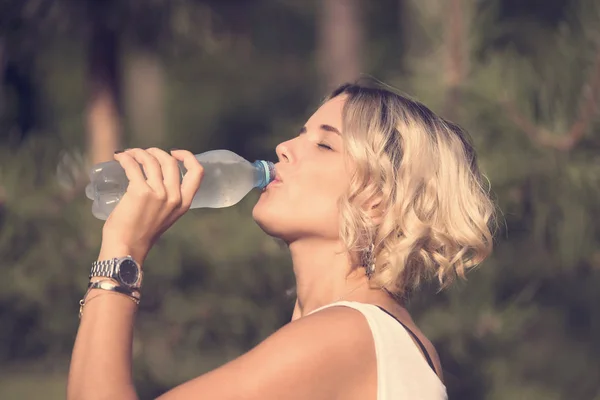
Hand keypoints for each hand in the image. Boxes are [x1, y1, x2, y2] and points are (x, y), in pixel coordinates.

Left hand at [99, 148, 203, 262]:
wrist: (127, 248)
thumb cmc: (142, 233)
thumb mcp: (166, 215)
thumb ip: (167, 199)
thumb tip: (156, 177)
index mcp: (184, 203)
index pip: (197, 172)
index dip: (187, 157)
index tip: (174, 153)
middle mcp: (174, 197)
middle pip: (170, 161)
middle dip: (155, 152)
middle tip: (143, 153)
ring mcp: (158, 194)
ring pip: (151, 160)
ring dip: (138, 152)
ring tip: (128, 155)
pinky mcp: (140, 192)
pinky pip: (133, 166)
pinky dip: (125, 158)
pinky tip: (120, 158)